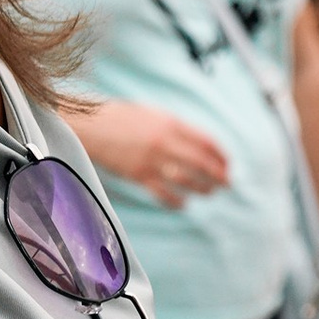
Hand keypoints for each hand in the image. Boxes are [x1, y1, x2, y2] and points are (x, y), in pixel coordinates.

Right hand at [69, 98, 231, 204]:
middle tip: (227, 184)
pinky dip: (177, 201)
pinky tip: (183, 203)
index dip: (221, 155)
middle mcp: (165, 142)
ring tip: (209, 193)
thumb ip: (174, 128)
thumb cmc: (121, 117)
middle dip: (218, 176)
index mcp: (171, 124)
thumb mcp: (152, 115)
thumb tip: (197, 144)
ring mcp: (152, 160)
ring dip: (202, 189)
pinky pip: (164, 193)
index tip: (227, 164)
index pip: (207, 142)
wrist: (91, 125)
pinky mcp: (139, 175)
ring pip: (187, 180)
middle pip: (202, 163)